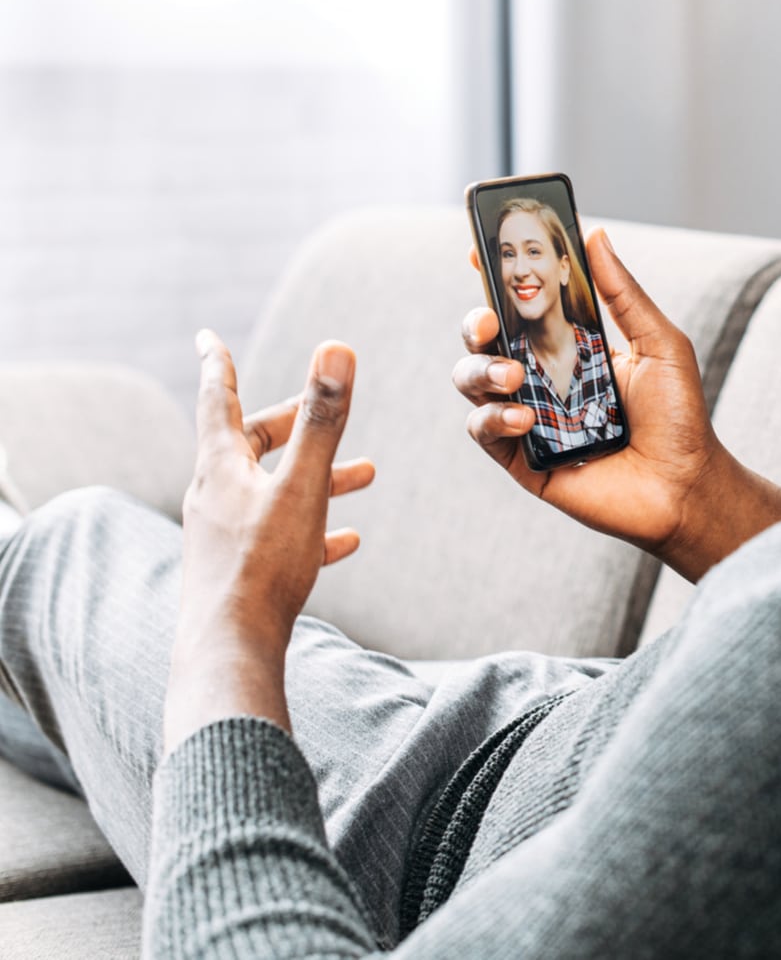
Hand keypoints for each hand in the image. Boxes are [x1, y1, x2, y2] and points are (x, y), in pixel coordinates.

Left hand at [165, 332, 374, 750]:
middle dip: (293, 422)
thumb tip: (336, 349)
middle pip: (250, 443)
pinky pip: (279, 534)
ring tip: (367, 474)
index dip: (219, 364)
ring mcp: (223, 533)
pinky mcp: (239, 568)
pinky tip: (348, 541)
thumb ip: (322, 419)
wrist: (230, 648)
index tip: (208, 337)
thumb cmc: (263, 566)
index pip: (219, 399)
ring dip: (317, 475)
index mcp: (221, 467)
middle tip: (326, 408)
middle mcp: (214, 495)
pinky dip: (314, 527)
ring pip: (271, 488)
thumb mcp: (303, 486)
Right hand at [453, 227, 780, 580]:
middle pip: (484, 339)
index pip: (521, 306)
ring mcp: (528, 418)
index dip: (493, 277)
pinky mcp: (522, 460)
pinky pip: (483, 430)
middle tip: (489, 321)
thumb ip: (623, 293)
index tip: (477, 250)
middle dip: (475, 323)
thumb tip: (595, 233)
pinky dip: (492, 418)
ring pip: (472, 381)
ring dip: (481, 372)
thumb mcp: (660, 344)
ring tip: (516, 379)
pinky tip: (524, 419)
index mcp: (571, 346)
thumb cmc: (680, 417)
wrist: (686, 486)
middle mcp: (543, 378)